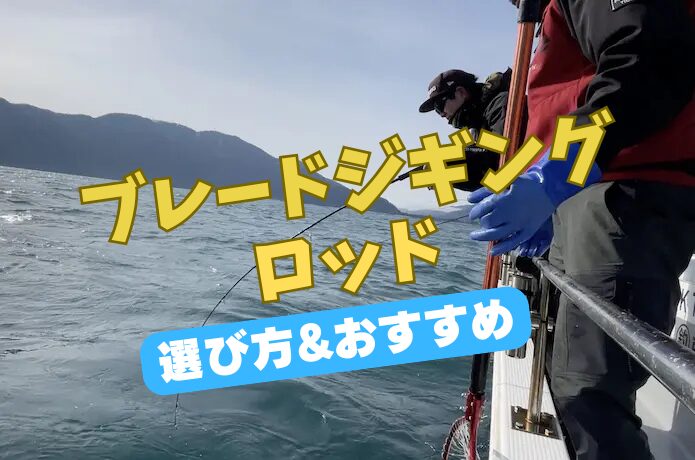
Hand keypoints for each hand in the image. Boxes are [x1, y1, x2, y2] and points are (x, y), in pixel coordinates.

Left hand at [467, 143, 600, 256]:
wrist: (550, 188)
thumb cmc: (526, 183)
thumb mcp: (505, 182)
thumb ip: (486, 190)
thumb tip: (469, 199)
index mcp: (504, 200)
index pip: (483, 210)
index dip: (475, 213)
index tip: (473, 215)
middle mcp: (510, 214)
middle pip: (488, 222)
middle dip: (482, 222)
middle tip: (480, 221)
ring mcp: (519, 224)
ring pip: (497, 234)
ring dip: (484, 236)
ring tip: (475, 236)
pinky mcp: (528, 231)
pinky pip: (513, 242)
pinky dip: (501, 248)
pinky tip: (492, 252)